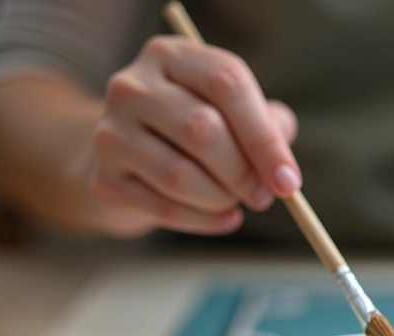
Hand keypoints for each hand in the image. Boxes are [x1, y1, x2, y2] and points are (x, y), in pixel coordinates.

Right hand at [87, 36, 300, 236]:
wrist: (131, 159)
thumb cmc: (195, 130)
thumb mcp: (234, 114)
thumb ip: (268, 127)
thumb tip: (282, 170)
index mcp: (171, 56)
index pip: (227, 84)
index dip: (264, 136)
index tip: (288, 179)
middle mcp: (132, 86)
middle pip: (202, 129)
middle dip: (243, 172)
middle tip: (263, 196)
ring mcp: (110, 132)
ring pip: (180, 175)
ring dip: (222, 198)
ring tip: (234, 202)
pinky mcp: (104, 180)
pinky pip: (165, 208)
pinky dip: (205, 221)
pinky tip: (224, 219)